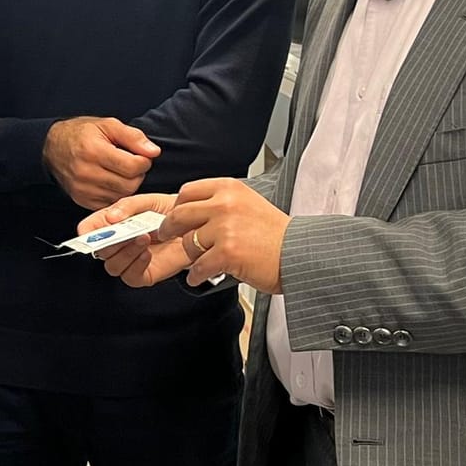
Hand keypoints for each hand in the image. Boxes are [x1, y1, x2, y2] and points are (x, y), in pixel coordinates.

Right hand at [44, 117, 159, 209]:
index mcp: (93, 151)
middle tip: (132, 164)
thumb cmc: (81, 134)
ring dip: (128, 185)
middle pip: (129, 184)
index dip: (143, 161)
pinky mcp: (82, 200)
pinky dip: (116, 194)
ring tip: (121, 171)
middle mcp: (86, 172)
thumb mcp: (108, 125)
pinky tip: (112, 181)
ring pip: (121, 196)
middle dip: (137, 174)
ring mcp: (83, 189)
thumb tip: (153, 151)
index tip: (141, 156)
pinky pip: (110, 203)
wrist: (52, 147)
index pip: (132, 166)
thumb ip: (133, 136)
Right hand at [77, 194, 178, 284]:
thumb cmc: (171, 211)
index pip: (88, 231)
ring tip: (143, 238)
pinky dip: (136, 265)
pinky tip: (147, 253)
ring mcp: (130, 260)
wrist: (196, 225)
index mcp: (112, 224)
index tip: (89, 231)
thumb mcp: (149, 201)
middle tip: (123, 232)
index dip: (85, 232)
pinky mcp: (144, 274)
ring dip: (125, 253)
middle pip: (99, 251)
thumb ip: (128, 206)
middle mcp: (118, 244)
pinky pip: (131, 276)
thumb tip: (110, 218)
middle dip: (109, 242)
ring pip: (113, 266)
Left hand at [155, 178, 288, 291]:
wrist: (299, 254)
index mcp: (229, 188)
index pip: (188, 192)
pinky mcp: (227, 252)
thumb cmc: (276, 234)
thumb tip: (190, 211)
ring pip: (188, 242)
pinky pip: (198, 266)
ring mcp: (225, 228)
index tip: (174, 217)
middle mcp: (225, 204)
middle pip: (180, 214)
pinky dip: (196, 275)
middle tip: (166, 237)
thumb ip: (220, 203)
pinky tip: (200, 277)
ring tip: (197, 263)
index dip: (177, 207)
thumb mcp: (248, 203)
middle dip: (169, 229)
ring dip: (189, 256)